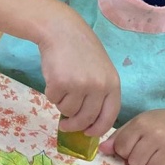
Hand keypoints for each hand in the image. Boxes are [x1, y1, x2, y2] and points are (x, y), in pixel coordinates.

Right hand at [37, 11, 121, 136]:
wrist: (61, 30)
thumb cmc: (81, 50)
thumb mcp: (100, 70)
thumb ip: (99, 93)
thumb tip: (89, 123)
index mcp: (112, 84)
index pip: (109, 117)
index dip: (98, 129)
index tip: (88, 134)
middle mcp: (98, 87)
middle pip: (86, 119)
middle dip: (74, 126)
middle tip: (65, 125)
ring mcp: (79, 85)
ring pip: (68, 111)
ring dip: (62, 103)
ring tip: (62, 86)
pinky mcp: (60, 83)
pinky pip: (54, 100)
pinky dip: (51, 94)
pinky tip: (54, 78)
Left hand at [98, 108, 164, 164]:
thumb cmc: (160, 125)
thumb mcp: (138, 124)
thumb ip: (119, 137)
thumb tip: (102, 150)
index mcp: (141, 124)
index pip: (121, 148)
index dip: (125, 151)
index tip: (134, 147)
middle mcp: (157, 134)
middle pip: (134, 163)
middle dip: (140, 161)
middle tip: (150, 152)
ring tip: (161, 155)